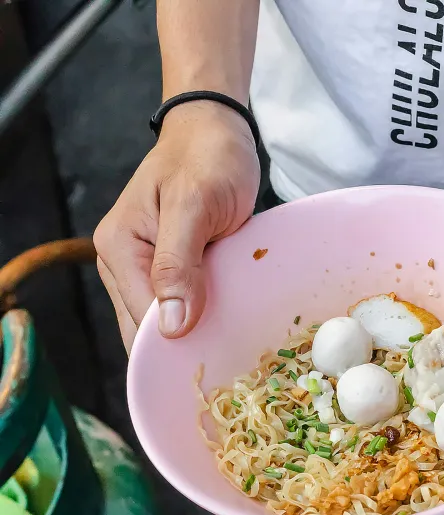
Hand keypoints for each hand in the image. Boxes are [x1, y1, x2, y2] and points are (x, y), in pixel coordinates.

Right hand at [94, 101, 259, 351]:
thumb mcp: (195, 204)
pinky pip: (186, 305)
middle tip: (234, 371)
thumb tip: (169, 326)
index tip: (217, 368)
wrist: (216, 129)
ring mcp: (148, 268)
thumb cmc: (207, 158)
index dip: (175, 351)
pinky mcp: (174, 268)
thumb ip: (178, 263)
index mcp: (119, 249)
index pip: (140, 324)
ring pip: (169, 323)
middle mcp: (125, 264)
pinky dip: (208, 317)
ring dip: (201, 336)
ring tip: (239, 352)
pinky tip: (234, 327)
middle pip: (150, 331)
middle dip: (186, 352)